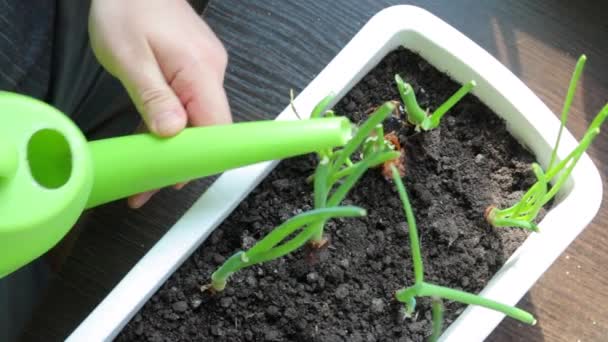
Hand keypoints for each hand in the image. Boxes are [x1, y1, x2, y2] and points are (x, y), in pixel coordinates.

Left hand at [89, 0, 231, 207]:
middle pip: (207, 128)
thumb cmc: (126, 10)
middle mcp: (211, 73)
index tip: (174, 180)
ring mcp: (204, 73)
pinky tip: (149, 142)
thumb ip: (153, 96)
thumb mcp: (129, 56)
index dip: (200, 157)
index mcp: (200, 70)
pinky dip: (169, 128)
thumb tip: (173, 134)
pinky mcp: (193, 72)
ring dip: (173, 148)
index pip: (216, 125)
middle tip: (147, 188)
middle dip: (181, 161)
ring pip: (195, 121)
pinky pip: (187, 107)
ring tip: (143, 174)